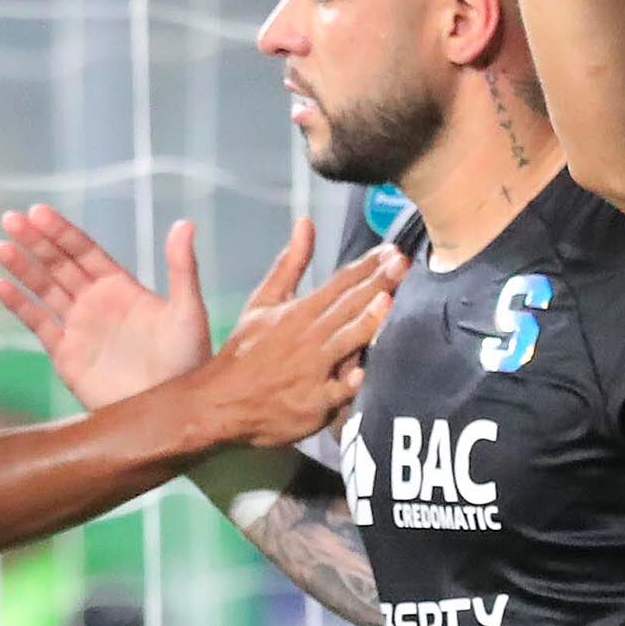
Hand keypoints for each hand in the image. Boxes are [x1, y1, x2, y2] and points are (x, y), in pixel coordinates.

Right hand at [0, 206, 245, 410]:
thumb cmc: (188, 363)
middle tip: (10, 218)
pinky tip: (0, 285)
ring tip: (1, 246)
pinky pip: (39, 325)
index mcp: (122, 289)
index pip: (85, 251)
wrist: (170, 410)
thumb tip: (186, 222)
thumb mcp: (189, 312)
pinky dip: (19, 306)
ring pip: (45, 290)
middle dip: (35, 242)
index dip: (62, 232)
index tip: (38, 211)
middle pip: (59, 265)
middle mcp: (97, 304)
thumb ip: (182, 267)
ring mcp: (80, 329)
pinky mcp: (67, 356)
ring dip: (23, 268)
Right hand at [181, 240, 395, 448]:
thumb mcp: (263, 301)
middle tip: (403, 263)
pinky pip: (334, 392)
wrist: (220, 400)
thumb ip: (290, 264)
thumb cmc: (246, 350)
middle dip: (376, 284)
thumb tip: (306, 222)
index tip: (392, 250)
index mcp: (298, 312)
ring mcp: (311, 370)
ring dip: (365, 322)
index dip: (366, 266)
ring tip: (387, 301)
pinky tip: (362, 373)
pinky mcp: (312, 403)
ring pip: (344, 342)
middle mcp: (308, 337)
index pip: (338, 284)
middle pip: (348, 307)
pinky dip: (346, 383)